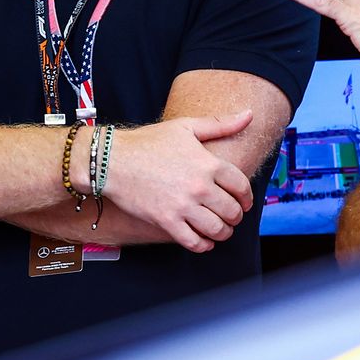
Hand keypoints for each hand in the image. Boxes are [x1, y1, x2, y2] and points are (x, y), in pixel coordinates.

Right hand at [104, 110, 255, 252]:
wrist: (110, 160)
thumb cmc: (148, 141)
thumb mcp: (186, 127)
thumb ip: (221, 124)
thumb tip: (249, 114)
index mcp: (209, 164)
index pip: (242, 187)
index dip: (247, 197)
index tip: (244, 202)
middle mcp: (199, 187)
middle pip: (232, 210)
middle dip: (236, 216)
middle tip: (231, 216)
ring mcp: (183, 206)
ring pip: (217, 229)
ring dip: (224, 232)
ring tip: (221, 229)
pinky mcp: (166, 221)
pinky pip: (194, 242)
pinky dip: (204, 245)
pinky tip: (205, 241)